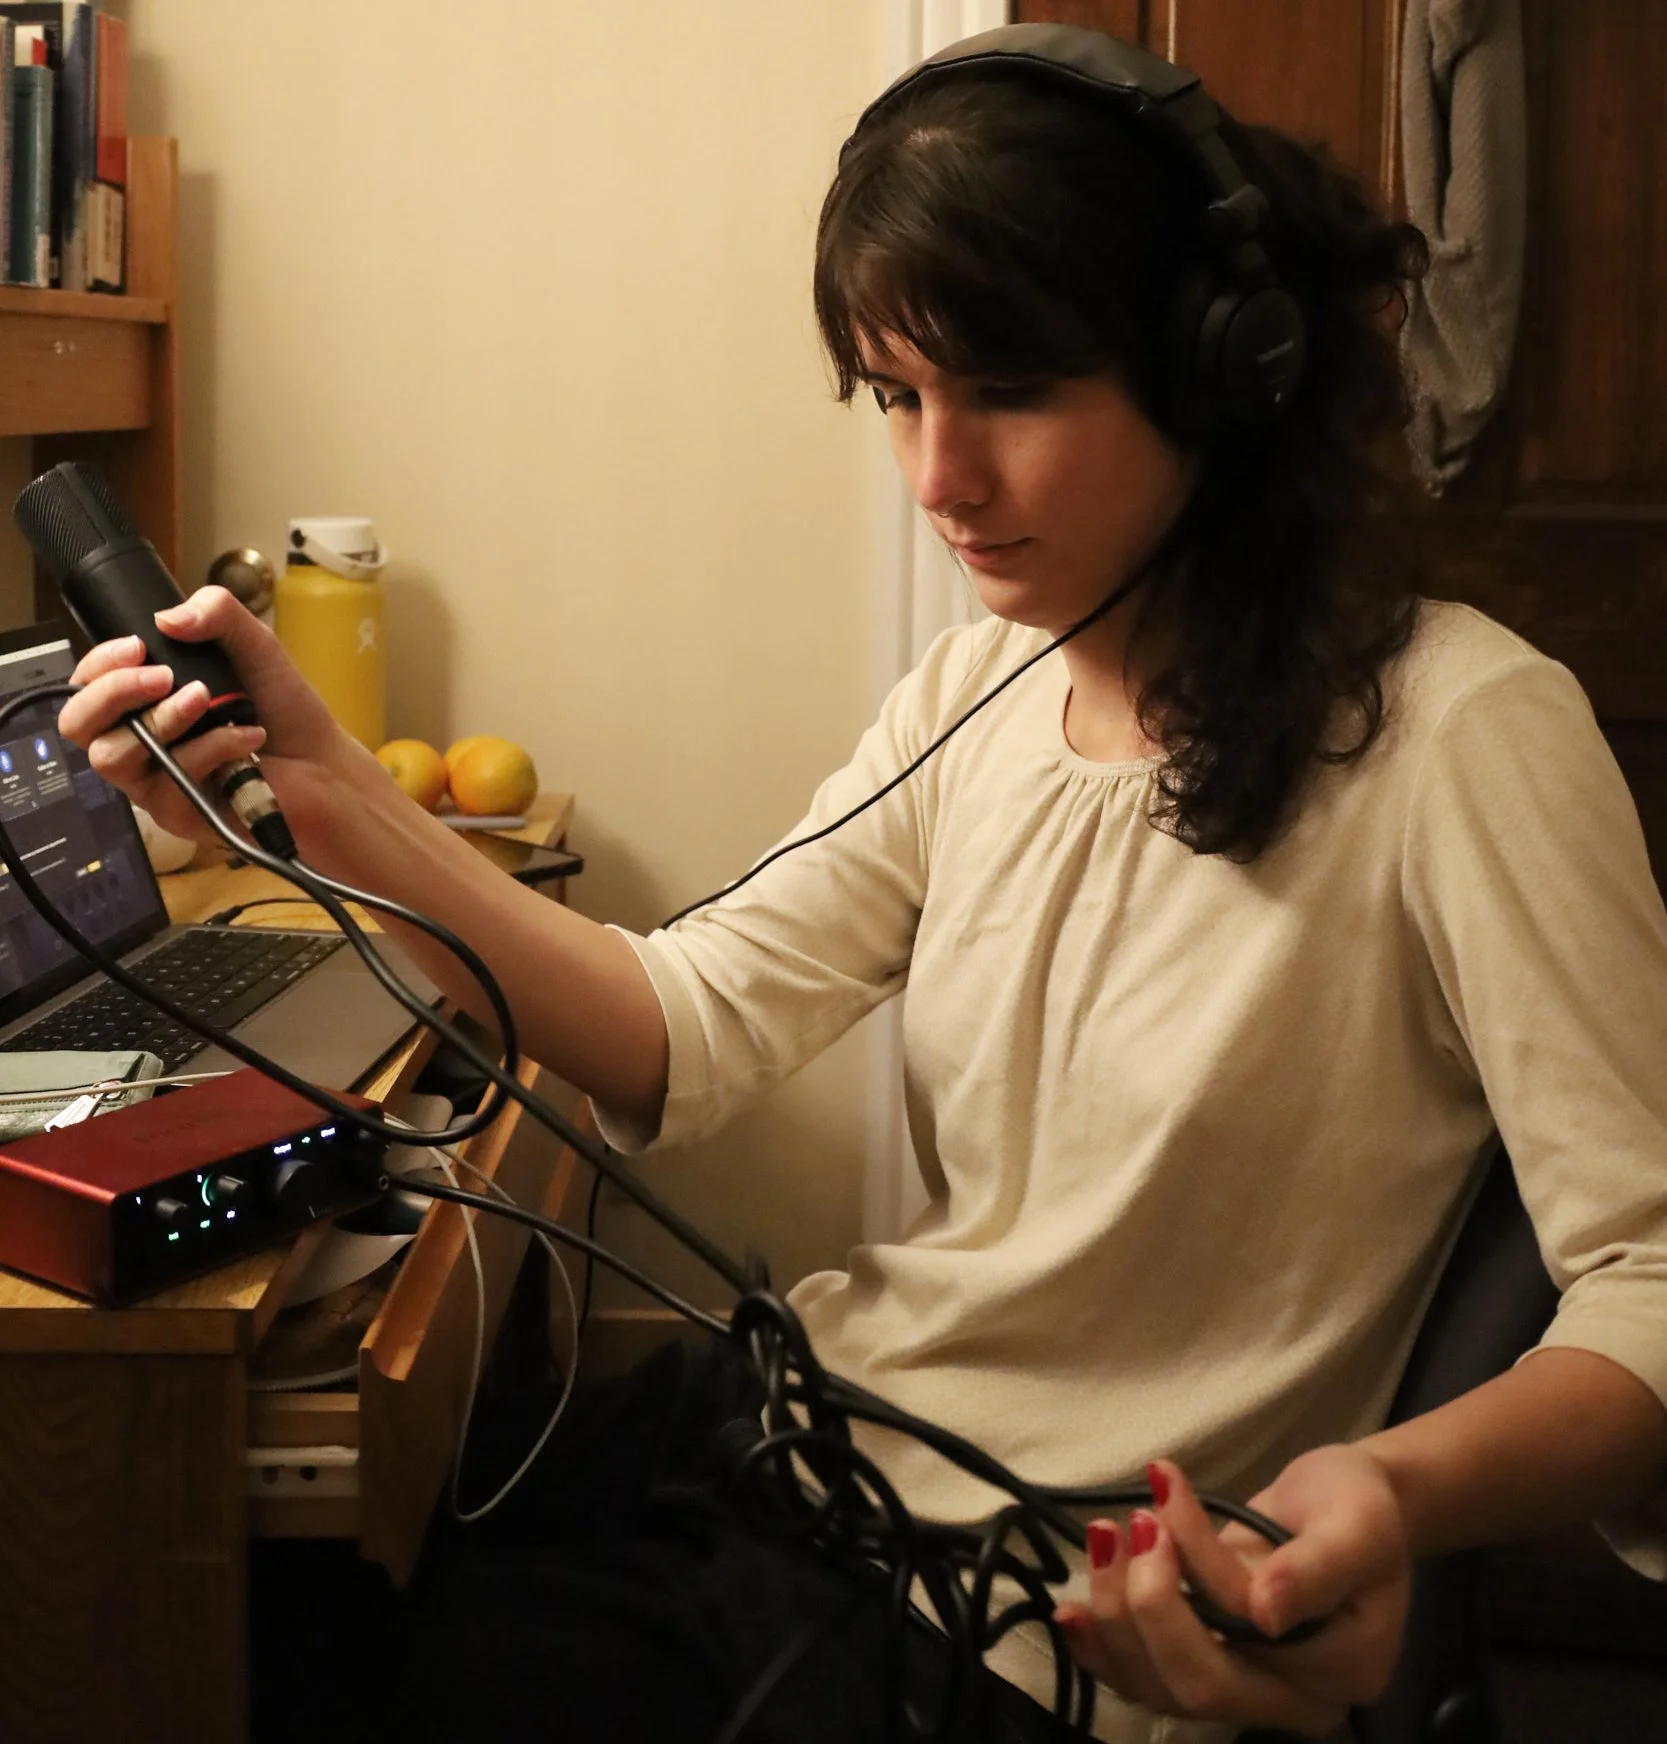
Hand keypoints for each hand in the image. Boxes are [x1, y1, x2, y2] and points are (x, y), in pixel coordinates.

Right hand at [57, 587, 363, 846]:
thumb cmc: (284, 710)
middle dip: (112, 692)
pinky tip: (248, 737)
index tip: (137, 646)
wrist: (325, 763)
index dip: (99, 664)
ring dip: (163, 720)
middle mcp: (139, 740)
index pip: (86, 684)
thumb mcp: (255, 645)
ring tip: (208, 701)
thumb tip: (168, 617)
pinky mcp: (177, 813)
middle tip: (162, 676)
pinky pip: (170, 781)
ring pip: (114, 756)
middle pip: (77, 724)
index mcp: (144, 700)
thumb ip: (217, 614)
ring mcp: (154, 781)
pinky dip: (212, 748)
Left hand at [1055, 1447, 1411, 1736]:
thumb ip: (1316, 1567)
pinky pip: (1145, 1681)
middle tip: (1132, 1522)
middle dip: (1147, 1602)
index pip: (1252, 1637)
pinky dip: (1102, 1649)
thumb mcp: (1356, 1521)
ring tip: (1106, 1533)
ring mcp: (1245, 1691)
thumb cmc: (1358, 1507)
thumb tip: (1264, 1611)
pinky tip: (1071, 1612)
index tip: (1165, 1490)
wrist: (1347, 1507)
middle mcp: (1290, 1700)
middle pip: (1199, 1684)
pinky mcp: (1205, 1669)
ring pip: (1160, 1687)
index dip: (1197, 1571)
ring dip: (1115, 1612)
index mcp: (1341, 1668)